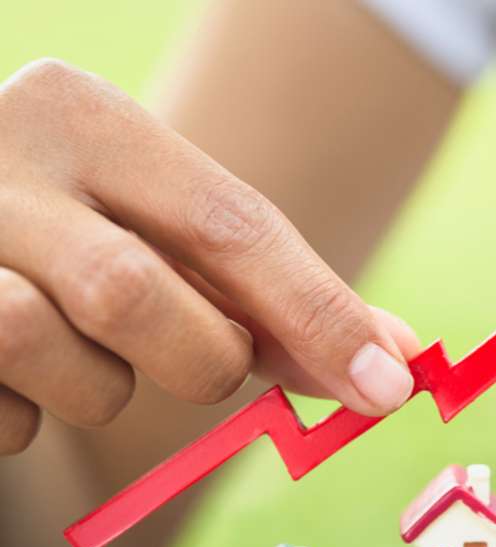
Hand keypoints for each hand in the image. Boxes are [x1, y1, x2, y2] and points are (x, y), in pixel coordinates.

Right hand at [0, 60, 420, 454]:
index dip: (318, 314)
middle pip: (137, 298)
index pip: (230, 223)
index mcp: (82, 115)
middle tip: (200, 355)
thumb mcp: (160, 225)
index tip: (389, 386)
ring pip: (66, 368)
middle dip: (198, 358)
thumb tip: (395, 362)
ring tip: (79, 347)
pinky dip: (30, 417)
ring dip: (102, 388)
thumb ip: (270, 290)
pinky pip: (5, 421)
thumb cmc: (79, 230)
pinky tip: (13, 370)